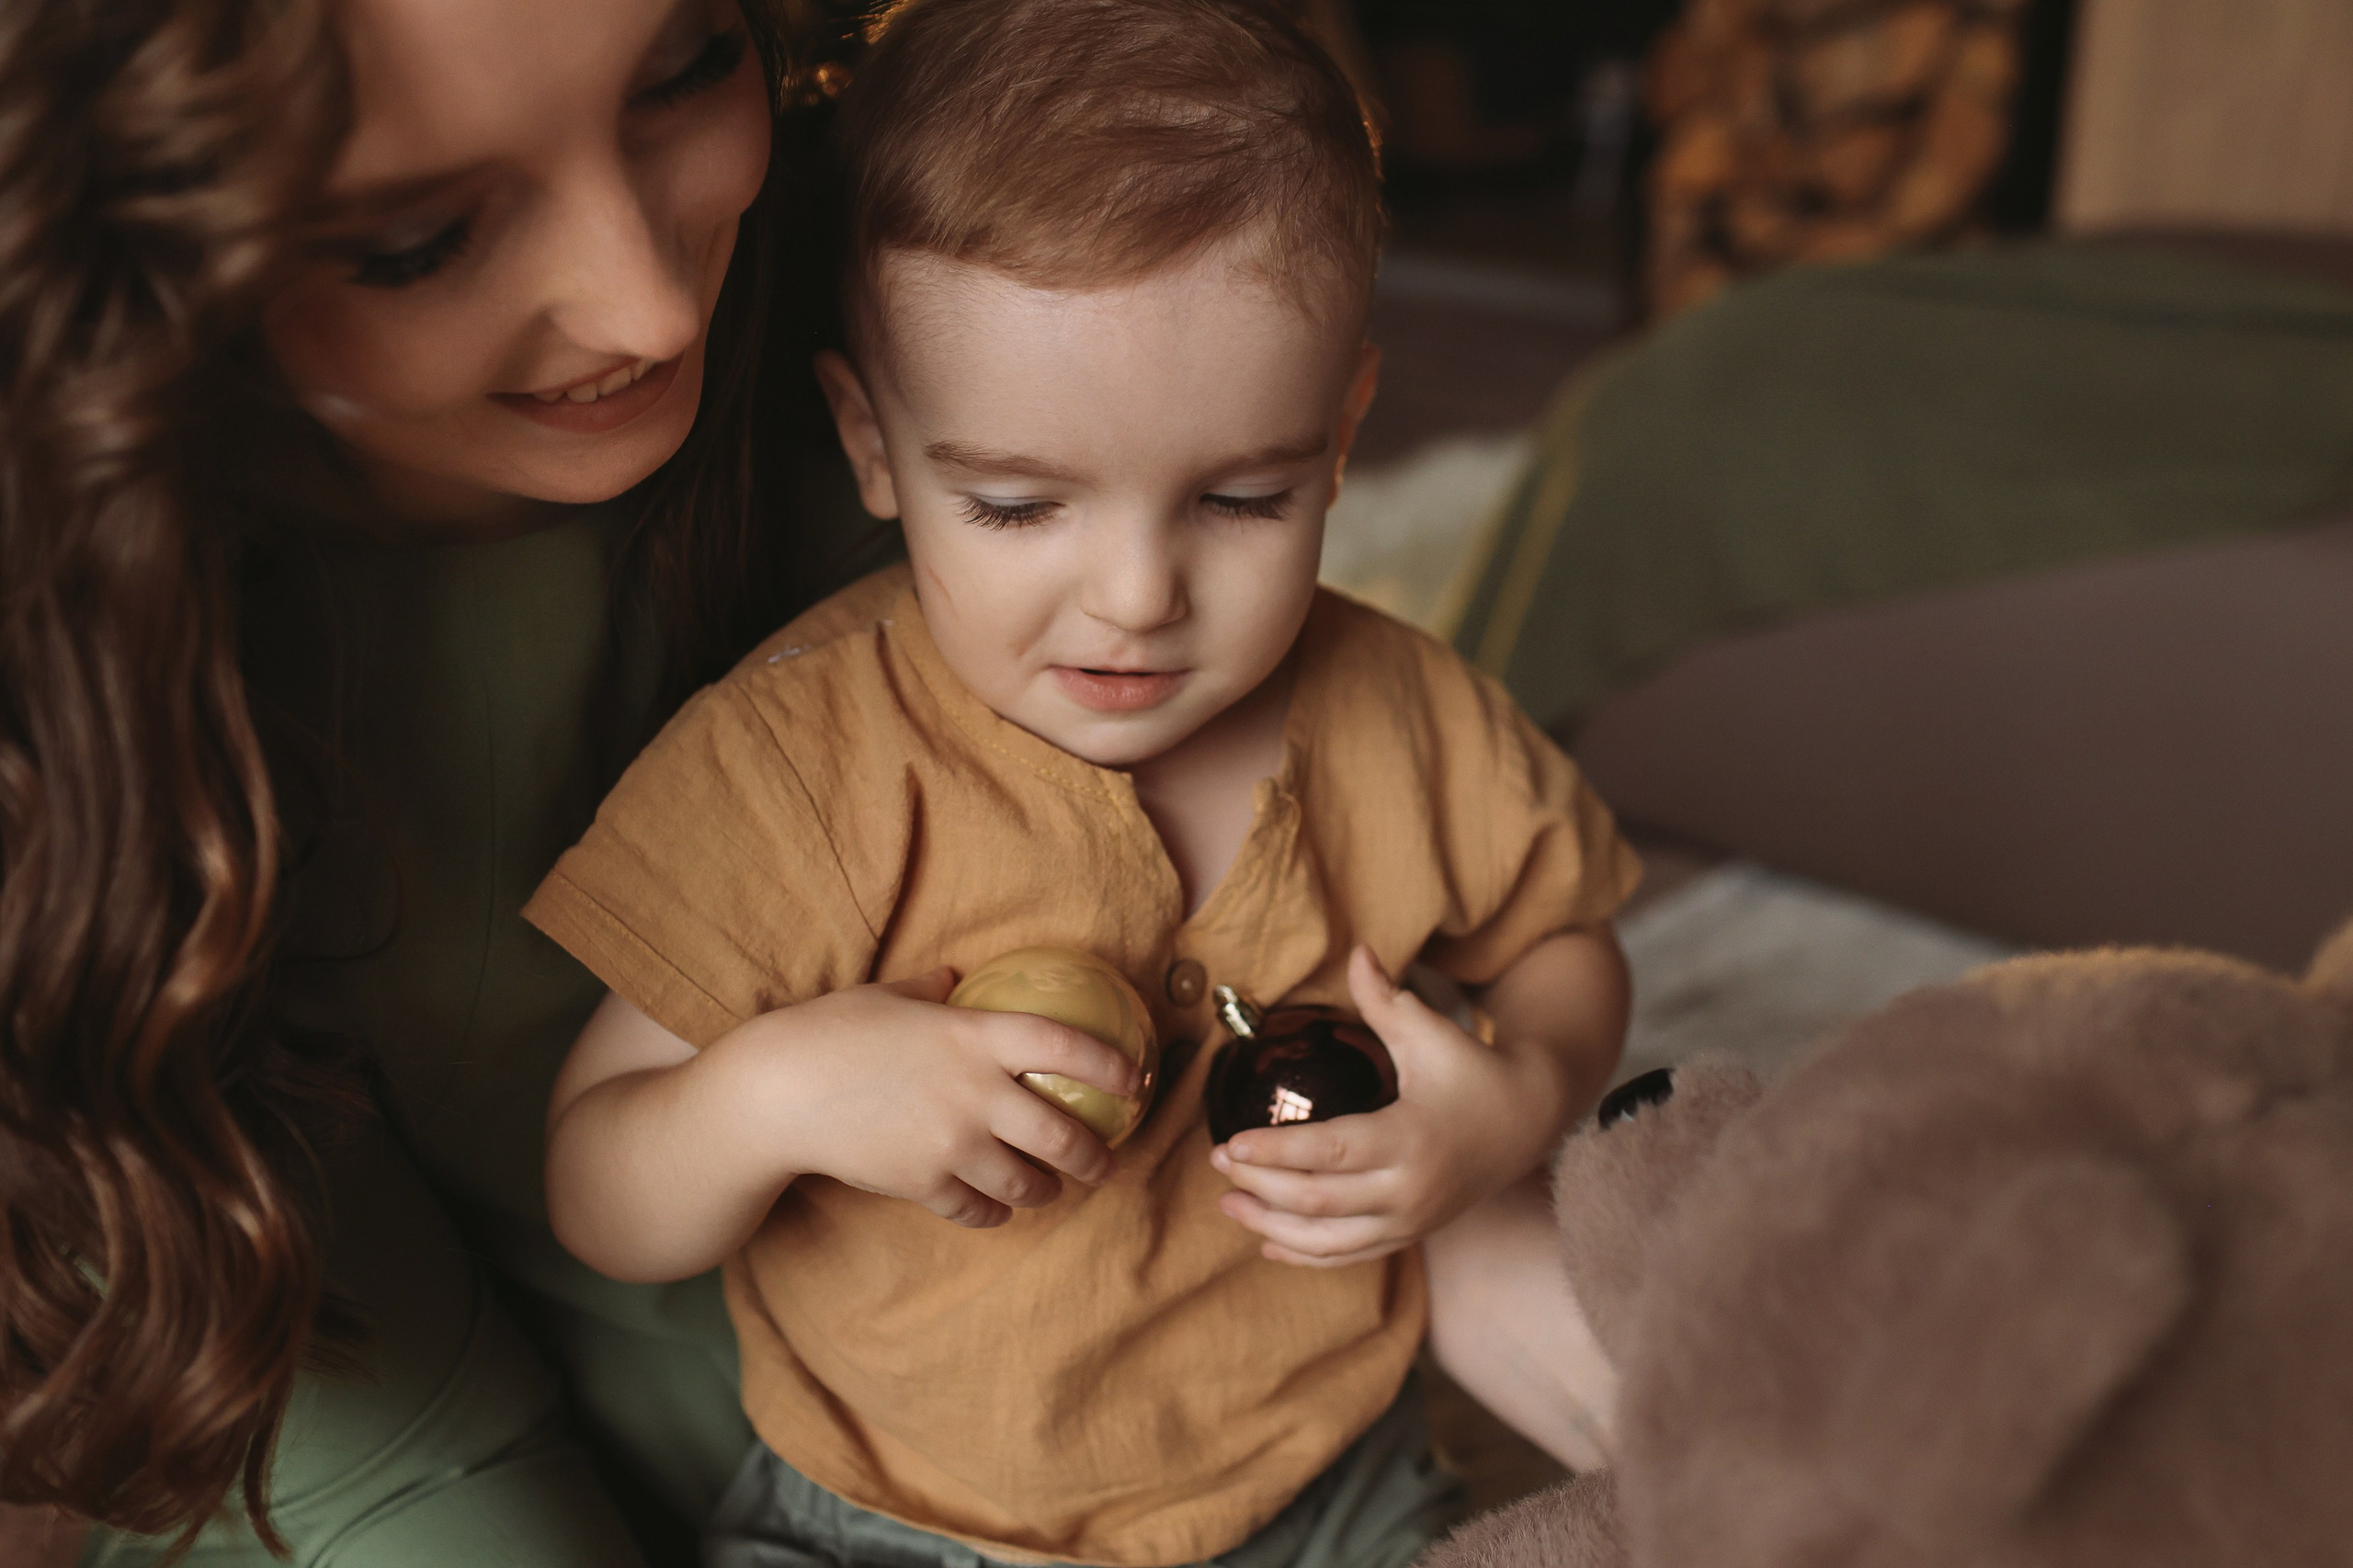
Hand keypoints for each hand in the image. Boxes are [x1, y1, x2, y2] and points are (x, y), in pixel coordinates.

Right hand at [743, 966, 1144, 1228]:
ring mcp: (952, 1145)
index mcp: (974, 1036)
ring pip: (1028, 1184)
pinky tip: (996, 1207)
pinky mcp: (924, 1185)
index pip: (1066, 1046)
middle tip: (1103, 1160)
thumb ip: (930, 989)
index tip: (1137, 1078)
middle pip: (1064, 1136)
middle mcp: (976, 1094)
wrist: (776, 1094)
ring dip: (1048, 1191)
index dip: (1112, 1064)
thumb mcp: (886, 995)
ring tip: (1051, 1190)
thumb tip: (953, 977)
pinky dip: (994, 1213)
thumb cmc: (828, 1032)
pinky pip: (978, 1211)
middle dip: (1096, 1156)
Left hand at [1210, 946, 1573, 1267]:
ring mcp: (1409, 1221)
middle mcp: (1409, 1191)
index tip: (1228, 1144)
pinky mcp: (1408, 1235)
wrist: (1526, 1124)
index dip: (1273, 1152)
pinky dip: (1304, 1253)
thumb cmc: (1472, 1071)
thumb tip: (1357, 951)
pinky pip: (1347, 1256)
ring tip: (1227, 1202)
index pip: (1328, 1153)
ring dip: (1270, 1225)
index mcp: (1410, 1139)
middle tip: (1217, 1161)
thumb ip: (1386, 1000)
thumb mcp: (1431, 1033)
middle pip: (1317, 1201)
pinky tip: (1267, 1241)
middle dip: (1260, 1183)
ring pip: (1326, 1240)